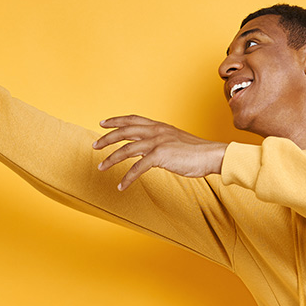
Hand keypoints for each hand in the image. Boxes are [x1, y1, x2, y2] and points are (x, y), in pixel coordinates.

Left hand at [93, 115, 226, 190]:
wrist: (210, 155)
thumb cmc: (195, 152)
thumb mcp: (174, 141)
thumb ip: (159, 143)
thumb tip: (145, 152)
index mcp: (159, 126)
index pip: (133, 119)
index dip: (116, 120)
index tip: (103, 123)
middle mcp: (156, 131)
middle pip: (125, 131)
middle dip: (107, 138)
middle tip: (95, 146)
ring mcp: (157, 142)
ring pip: (126, 149)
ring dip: (111, 159)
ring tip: (101, 167)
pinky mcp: (160, 156)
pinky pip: (138, 168)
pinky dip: (127, 178)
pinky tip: (121, 185)